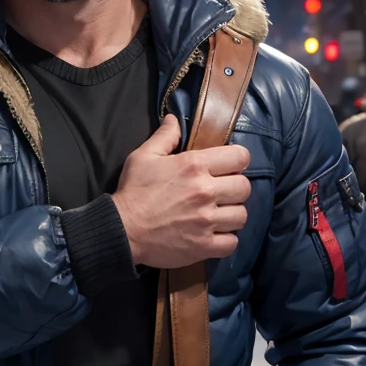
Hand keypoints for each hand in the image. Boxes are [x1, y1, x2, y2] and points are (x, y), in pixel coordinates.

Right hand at [112, 115, 251, 268]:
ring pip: (241, 215)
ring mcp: (206, 221)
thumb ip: (165, 136)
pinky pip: (232, 243)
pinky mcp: (203, 246)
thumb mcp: (143, 157)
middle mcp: (205, 192)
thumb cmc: (133, 192)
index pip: (240, 157)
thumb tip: (174, 119)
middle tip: (220, 193)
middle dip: (234, 188)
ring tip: (218, 215)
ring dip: (231, 215)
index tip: (226, 168)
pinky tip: (214, 235)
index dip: (236, 161)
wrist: (121, 230)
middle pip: (244, 187)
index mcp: (194, 166)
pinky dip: (226, 240)